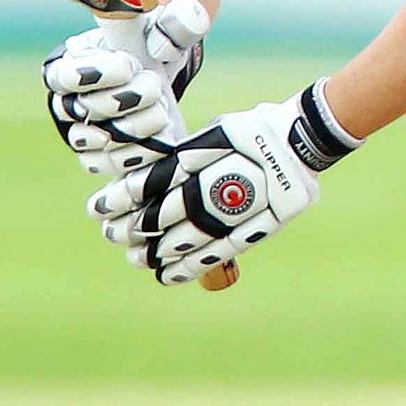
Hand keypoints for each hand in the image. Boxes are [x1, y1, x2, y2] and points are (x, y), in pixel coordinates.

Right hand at [42, 0, 210, 175]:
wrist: (159, 69)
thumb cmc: (152, 43)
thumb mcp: (162, 26)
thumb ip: (174, 23)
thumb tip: (188, 20)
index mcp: (70, 63)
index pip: (63, 77)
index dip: (95, 74)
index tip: (129, 64)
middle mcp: (67, 100)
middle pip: (85, 110)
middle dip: (127, 99)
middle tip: (154, 85)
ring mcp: (81, 131)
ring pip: (97, 140)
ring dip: (136, 128)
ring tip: (161, 112)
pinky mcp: (100, 155)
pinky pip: (106, 164)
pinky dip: (136, 155)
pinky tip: (159, 139)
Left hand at [88, 82, 360, 283]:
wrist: (304, 139)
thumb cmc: (256, 130)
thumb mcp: (217, 130)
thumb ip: (186, 154)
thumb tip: (148, 174)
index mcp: (204, 156)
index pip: (154, 181)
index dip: (124, 197)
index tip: (101, 207)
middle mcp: (217, 185)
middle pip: (165, 213)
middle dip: (134, 226)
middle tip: (112, 234)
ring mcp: (237, 209)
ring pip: (187, 238)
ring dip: (156, 251)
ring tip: (135, 258)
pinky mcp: (256, 227)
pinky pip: (218, 252)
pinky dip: (190, 266)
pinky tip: (167, 275)